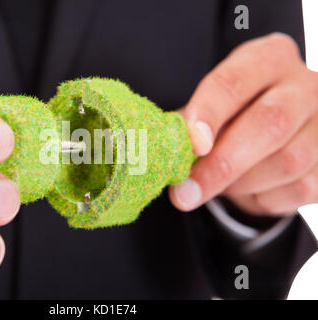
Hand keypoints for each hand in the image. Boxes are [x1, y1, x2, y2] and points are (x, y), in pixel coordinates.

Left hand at [169, 33, 317, 215]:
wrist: (274, 134)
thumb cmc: (233, 115)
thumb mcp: (211, 109)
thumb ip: (192, 125)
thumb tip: (168, 153)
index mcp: (268, 59)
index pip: (234, 82)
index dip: (210, 113)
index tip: (192, 144)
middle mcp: (305, 85)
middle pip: (270, 122)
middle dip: (223, 163)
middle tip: (187, 191)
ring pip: (288, 161)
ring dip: (241, 184)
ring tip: (217, 185)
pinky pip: (297, 190)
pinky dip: (262, 198)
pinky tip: (249, 189)